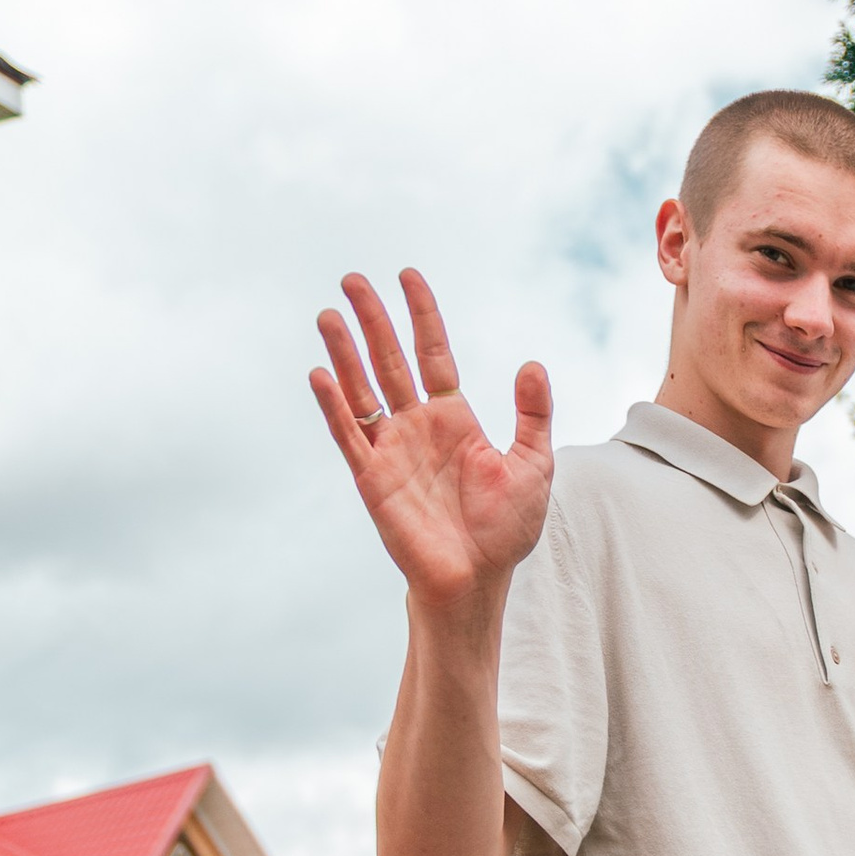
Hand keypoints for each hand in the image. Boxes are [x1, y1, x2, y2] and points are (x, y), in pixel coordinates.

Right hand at [311, 270, 553, 609]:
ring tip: (329, 315)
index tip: (407, 276)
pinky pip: (349, 435)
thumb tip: (532, 365)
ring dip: (344, 353)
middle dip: (372, 319)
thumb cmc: (505, 529)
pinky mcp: (372, 478)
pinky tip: (320, 374)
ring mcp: (391, 450)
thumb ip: (533, 415)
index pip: (432, 353)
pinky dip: (335, 406)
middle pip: (389, 360)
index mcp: (453, 418)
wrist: (477, 579)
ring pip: (362, 390)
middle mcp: (417, 426)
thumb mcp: (533, 465)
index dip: (421, 315)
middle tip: (352, 279)